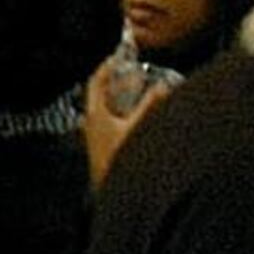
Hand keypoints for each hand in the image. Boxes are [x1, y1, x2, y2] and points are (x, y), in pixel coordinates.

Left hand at [81, 62, 167, 184]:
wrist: (113, 195)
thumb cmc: (120, 161)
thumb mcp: (137, 129)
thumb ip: (150, 106)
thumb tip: (162, 87)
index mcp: (95, 115)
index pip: (96, 82)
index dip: (107, 67)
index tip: (118, 58)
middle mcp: (92, 125)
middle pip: (101, 96)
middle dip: (118, 83)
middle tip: (135, 75)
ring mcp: (96, 137)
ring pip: (107, 110)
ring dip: (122, 99)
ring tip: (140, 93)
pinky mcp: (104, 148)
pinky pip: (112, 123)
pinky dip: (124, 114)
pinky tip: (138, 119)